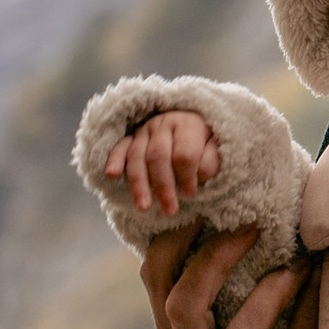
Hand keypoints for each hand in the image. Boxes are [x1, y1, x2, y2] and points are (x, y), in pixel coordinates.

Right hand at [106, 108, 222, 213]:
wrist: (189, 118)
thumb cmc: (204, 140)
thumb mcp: (216, 145)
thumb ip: (211, 159)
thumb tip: (200, 175)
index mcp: (188, 124)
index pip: (184, 154)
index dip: (187, 177)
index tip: (190, 195)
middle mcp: (163, 124)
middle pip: (158, 156)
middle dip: (163, 186)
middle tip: (170, 210)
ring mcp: (144, 130)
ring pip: (137, 156)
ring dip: (139, 184)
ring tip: (144, 207)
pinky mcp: (130, 137)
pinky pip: (120, 147)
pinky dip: (114, 160)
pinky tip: (112, 175)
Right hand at [141, 219, 318, 328]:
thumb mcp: (238, 319)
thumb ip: (225, 282)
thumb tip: (230, 206)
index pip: (155, 282)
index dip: (173, 239)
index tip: (206, 205)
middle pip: (184, 307)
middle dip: (216, 258)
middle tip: (252, 226)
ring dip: (273, 290)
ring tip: (300, 264)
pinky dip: (310, 315)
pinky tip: (325, 290)